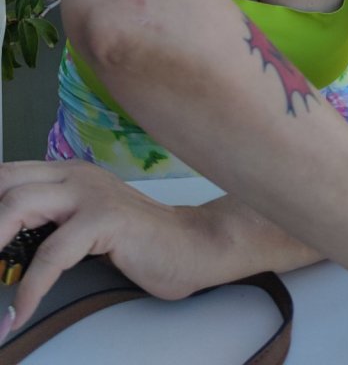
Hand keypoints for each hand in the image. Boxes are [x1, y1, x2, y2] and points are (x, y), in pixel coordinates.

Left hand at [0, 160, 205, 332]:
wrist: (191, 245)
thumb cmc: (140, 240)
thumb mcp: (85, 224)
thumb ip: (52, 223)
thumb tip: (6, 247)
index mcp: (67, 173)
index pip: (8, 175)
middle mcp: (74, 175)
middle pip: (5, 184)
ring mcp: (90, 194)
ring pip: (18, 206)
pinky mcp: (106, 220)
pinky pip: (52, 253)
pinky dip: (30, 287)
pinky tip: (21, 310)